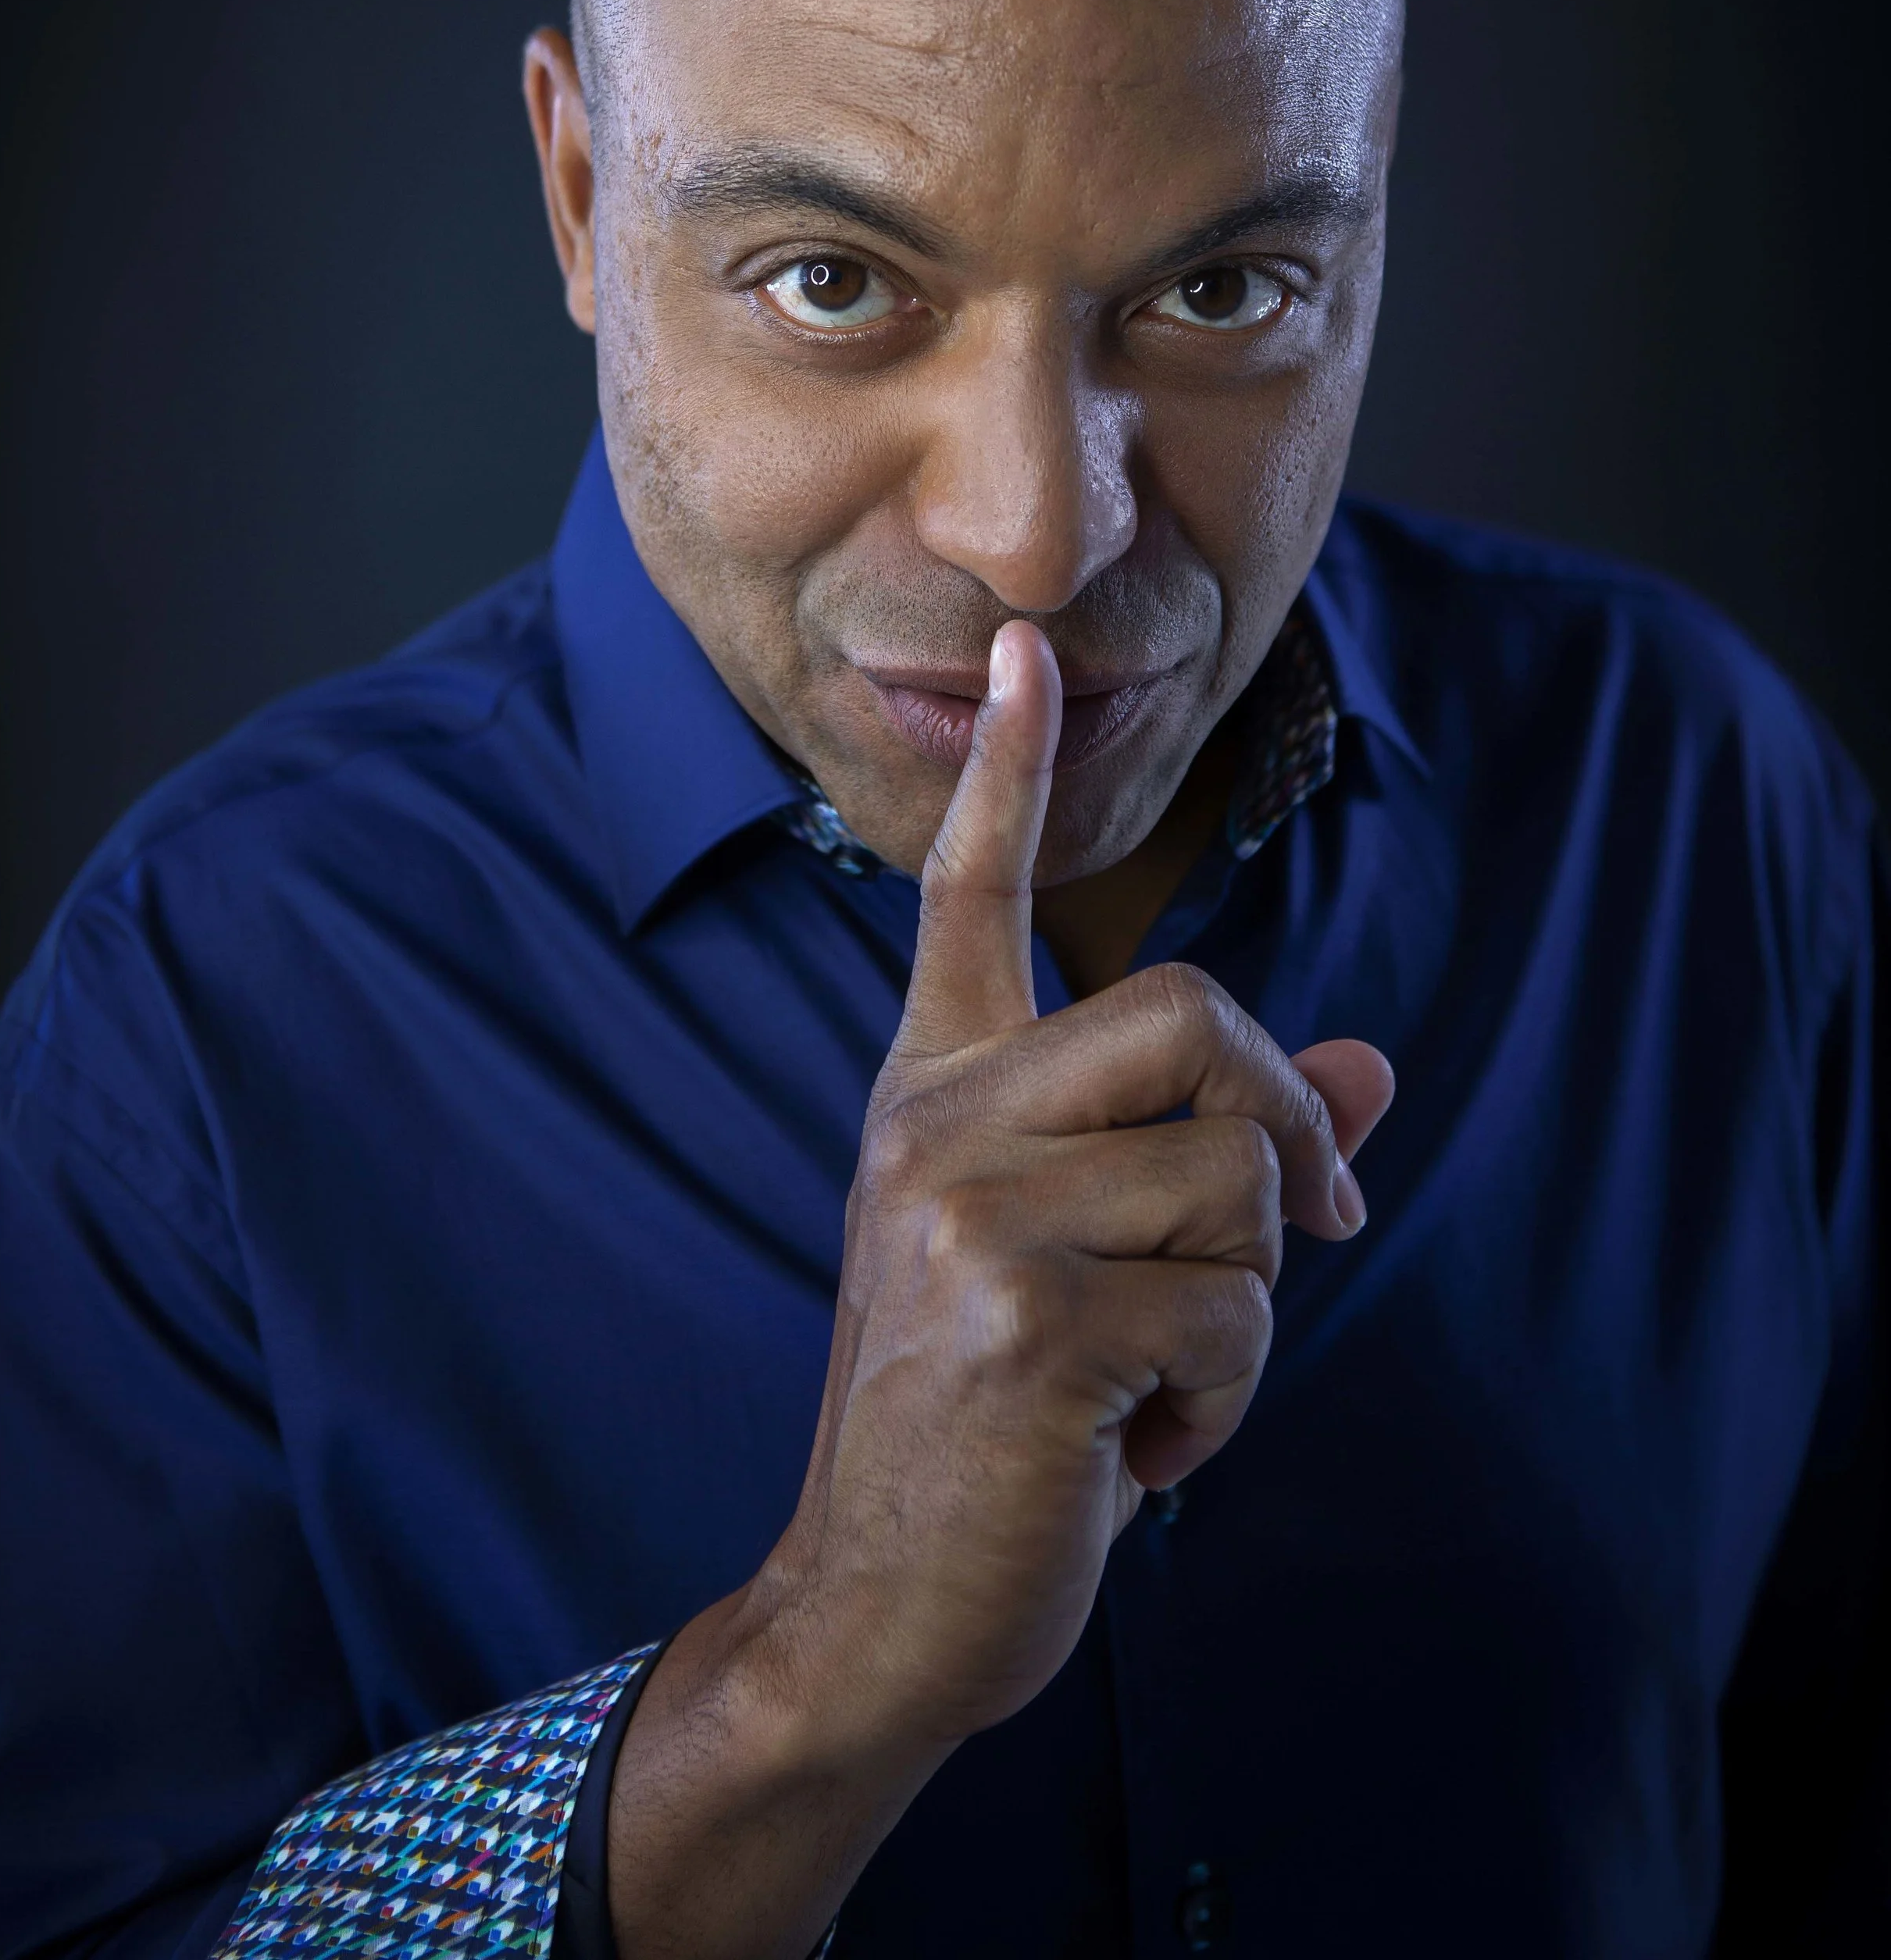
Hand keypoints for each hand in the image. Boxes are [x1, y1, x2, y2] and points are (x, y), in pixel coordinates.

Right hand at [609, 621, 1392, 1956]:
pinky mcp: (1023, 1320)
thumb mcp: (1087, 1264)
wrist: (876, 1604)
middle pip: (1193, 1017)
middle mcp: (937, 1124)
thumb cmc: (991, 1418)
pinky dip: (1229, 1406)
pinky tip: (1135, 1452)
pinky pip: (1235, 1312)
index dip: (1004, 769)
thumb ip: (1210, 1153)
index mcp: (938, 1093)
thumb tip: (1372, 1068)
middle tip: (1300, 1234)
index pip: (967, 898)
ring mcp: (971, 1214)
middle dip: (1280, 1132)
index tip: (1022, 644)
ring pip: (1235, 1177)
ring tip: (1158, 1382)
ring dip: (1248, 1307)